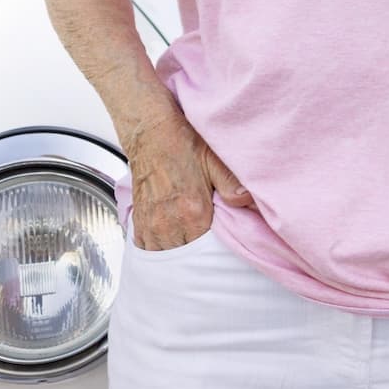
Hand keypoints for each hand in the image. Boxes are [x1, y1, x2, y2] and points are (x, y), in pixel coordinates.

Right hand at [125, 113, 252, 250]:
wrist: (151, 131)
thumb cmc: (183, 143)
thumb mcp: (215, 160)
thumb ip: (232, 183)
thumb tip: (248, 201)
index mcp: (193, 211)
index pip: (207, 252)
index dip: (215, 252)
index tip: (221, 250)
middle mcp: (169, 222)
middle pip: (186, 257)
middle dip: (197, 256)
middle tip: (207, 252)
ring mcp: (152, 223)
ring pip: (165, 255)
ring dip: (177, 253)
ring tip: (188, 247)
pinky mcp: (139, 219)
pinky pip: (146, 247)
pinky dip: (158, 249)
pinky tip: (169, 242)